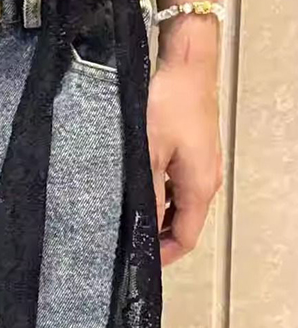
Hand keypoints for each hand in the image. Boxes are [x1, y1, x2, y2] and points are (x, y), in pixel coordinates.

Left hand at [147, 29, 222, 265]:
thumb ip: (145, 191)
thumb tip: (139, 224)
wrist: (186, 64)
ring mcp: (200, 163)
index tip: (138, 263)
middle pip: (183, 221)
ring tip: (123, 217)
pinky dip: (157, 192)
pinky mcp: (191, 148)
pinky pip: (175, 182)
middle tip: (124, 241)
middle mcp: (205, 179)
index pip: (186, 236)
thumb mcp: (148, 152)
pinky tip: (133, 187)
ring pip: (177, 201)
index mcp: (199, 186)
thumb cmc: (167, 106)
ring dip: (155, 213)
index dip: (163, 255)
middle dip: (157, 235)